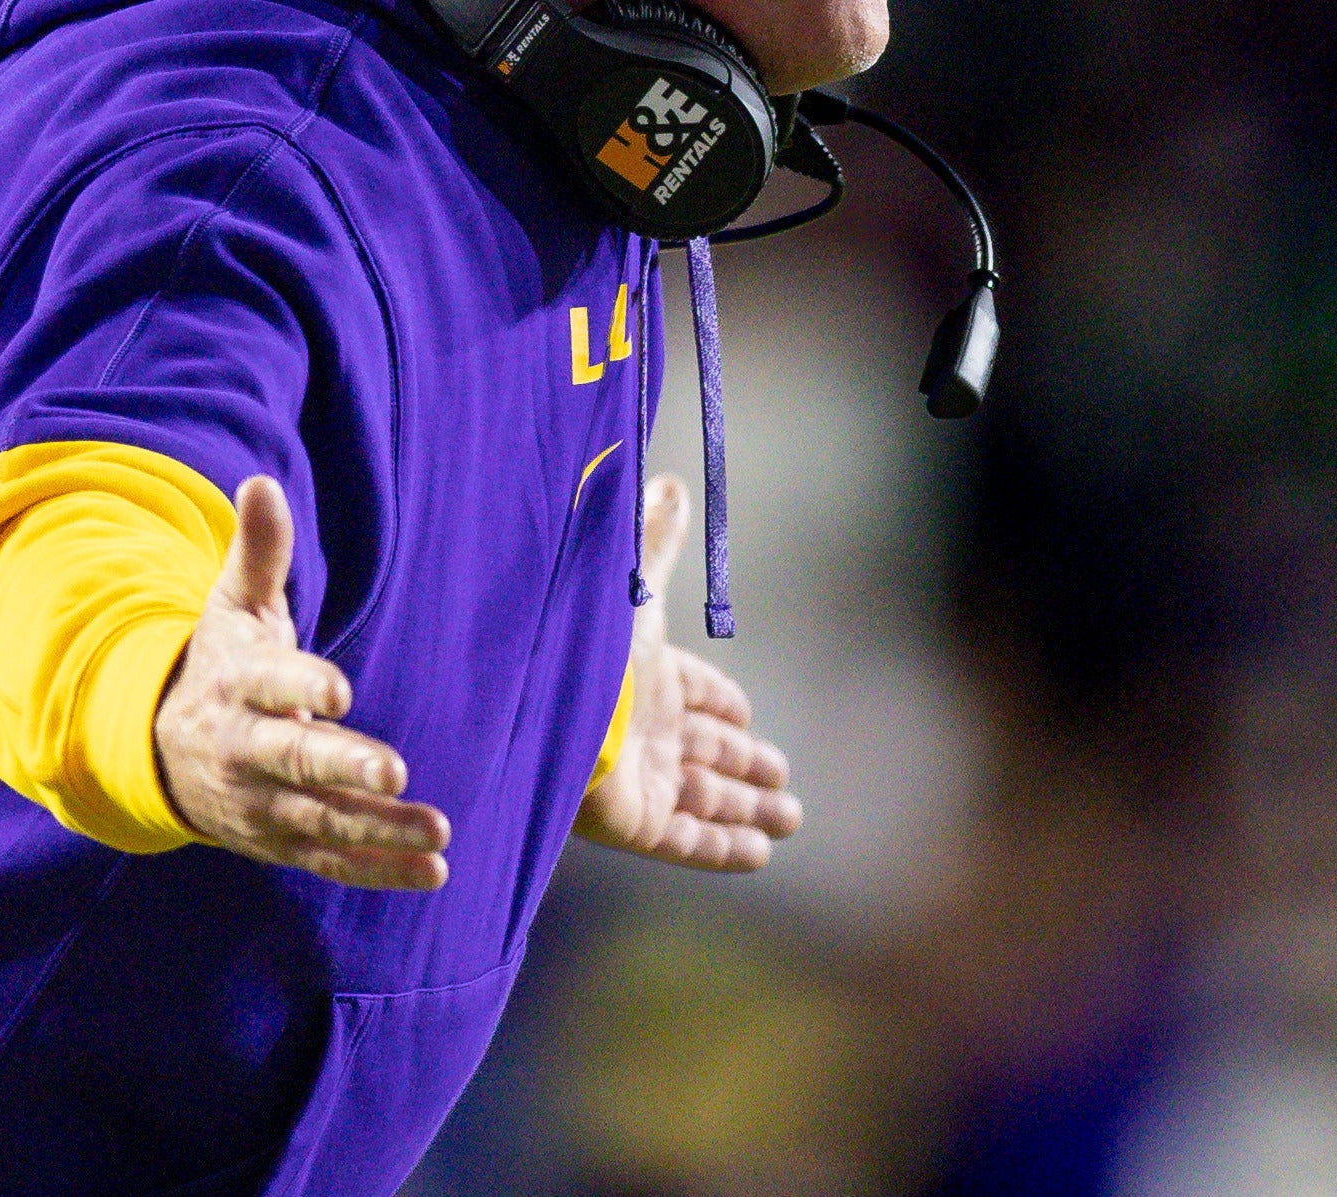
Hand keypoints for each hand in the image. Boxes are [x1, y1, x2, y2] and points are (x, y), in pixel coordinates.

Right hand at [152, 476, 450, 889]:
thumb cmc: (218, 664)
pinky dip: (379, 871)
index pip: (271, 685)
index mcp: (238, 685)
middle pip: (295, 762)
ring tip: (436, 833)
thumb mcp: (230, 607)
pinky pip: (332, 860)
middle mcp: (246, 750)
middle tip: (393, 771)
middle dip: (343, 768)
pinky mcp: (281, 841)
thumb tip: (261, 483)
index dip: (303, 687)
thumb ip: (257, 553)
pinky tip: (433, 871)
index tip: (340, 690)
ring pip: (322, 821)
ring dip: (379, 830)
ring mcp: (263, 804)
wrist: (157, 751)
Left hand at [575, 473, 802, 870]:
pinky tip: (760, 854)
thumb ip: (654, 543)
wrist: (546, 708)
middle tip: (782, 778)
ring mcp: (642, 779)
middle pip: (708, 751)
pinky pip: (690, 841)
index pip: (695, 693)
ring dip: (748, 809)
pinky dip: (726, 848)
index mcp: (645, 678)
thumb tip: (668, 482)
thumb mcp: (630, 587)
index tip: (747, 713)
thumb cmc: (587, 645)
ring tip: (789, 818)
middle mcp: (645, 732)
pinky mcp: (635, 822)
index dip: (721, 703)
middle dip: (746, 763)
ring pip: (708, 798)